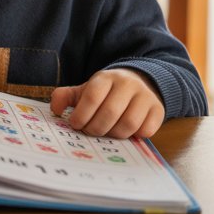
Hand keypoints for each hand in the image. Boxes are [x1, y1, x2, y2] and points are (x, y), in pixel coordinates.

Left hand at [50, 68, 164, 137]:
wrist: (139, 84)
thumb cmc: (106, 92)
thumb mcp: (84, 90)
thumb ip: (65, 97)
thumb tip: (55, 110)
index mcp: (106, 78)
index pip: (92, 97)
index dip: (81, 115)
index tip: (75, 124)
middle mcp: (127, 84)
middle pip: (110, 113)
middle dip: (95, 128)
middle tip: (89, 131)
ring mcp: (145, 96)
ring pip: (128, 123)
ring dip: (113, 134)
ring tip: (106, 132)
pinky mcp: (158, 110)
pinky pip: (146, 130)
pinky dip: (134, 136)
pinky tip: (124, 132)